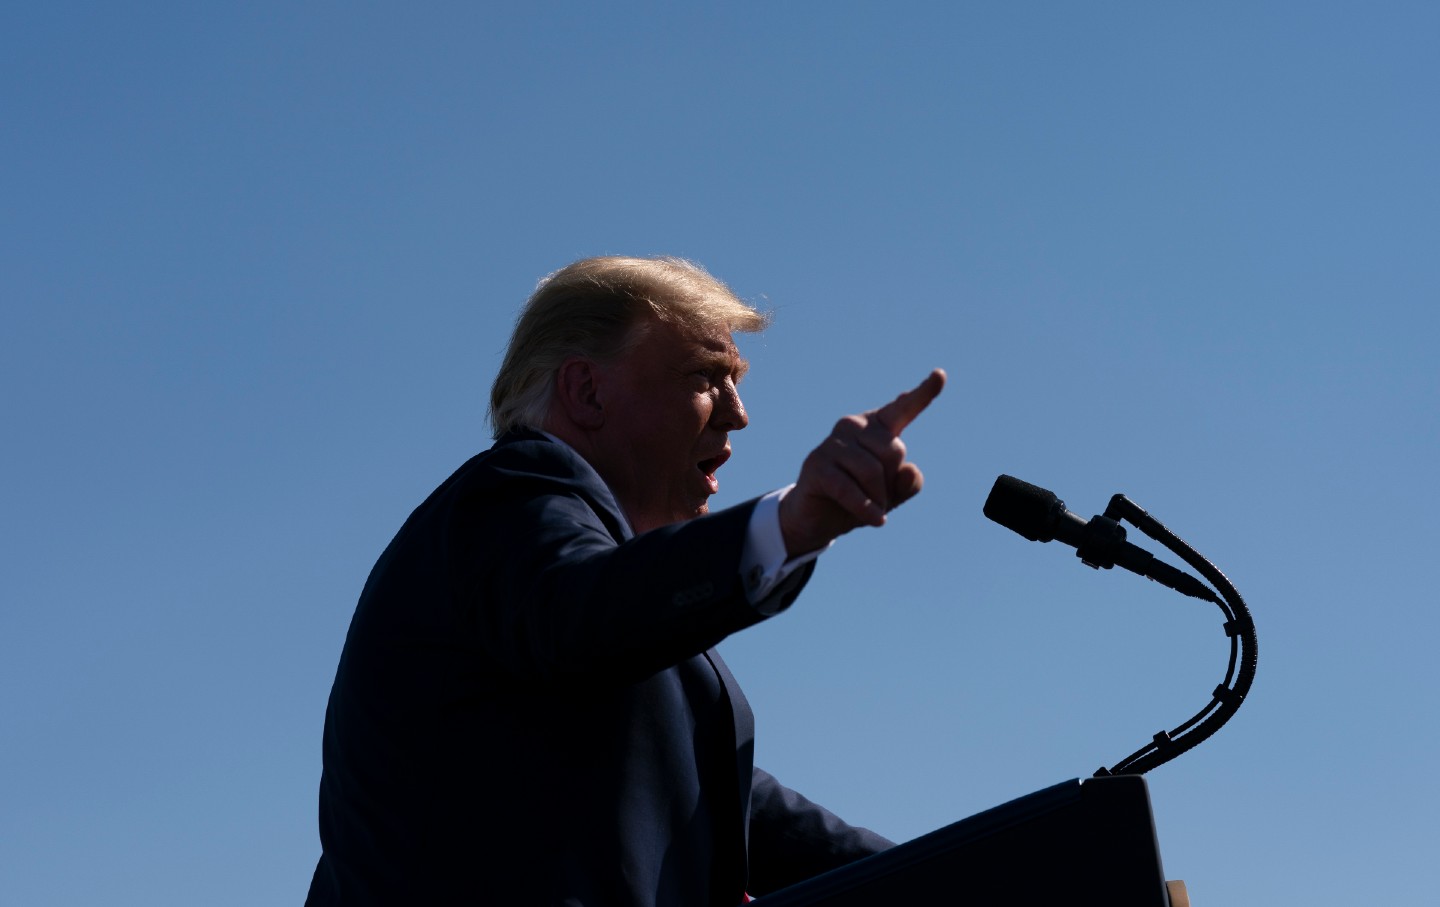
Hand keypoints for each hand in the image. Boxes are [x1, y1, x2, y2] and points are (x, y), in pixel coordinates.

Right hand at [779, 369, 945, 555]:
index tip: (940, 375)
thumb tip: (909, 470)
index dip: (923, 394)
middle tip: (878, 498)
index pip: (902, 409)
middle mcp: (853, 427)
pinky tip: (877, 520)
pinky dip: (865, 508)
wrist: (817, 519)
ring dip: (879, 499)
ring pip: (873, 471)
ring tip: (873, 510)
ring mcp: (832, 444)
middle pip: (894, 451)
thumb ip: (909, 483)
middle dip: (892, 482)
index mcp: (875, 428)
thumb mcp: (892, 495)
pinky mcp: (816, 464)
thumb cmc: (858, 499)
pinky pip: (850, 488)